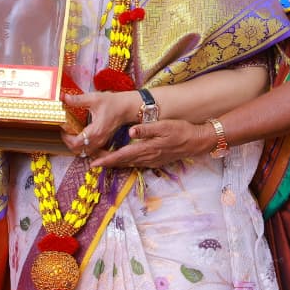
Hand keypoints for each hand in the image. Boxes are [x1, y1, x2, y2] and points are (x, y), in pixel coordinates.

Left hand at [60, 91, 138, 154]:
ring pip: (84, 152)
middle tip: (65, 131)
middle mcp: (98, 140)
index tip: (63, 129)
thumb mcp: (94, 98)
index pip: (76, 143)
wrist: (127, 108)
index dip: (66, 138)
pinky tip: (79, 136)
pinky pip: (90, 150)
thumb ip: (77, 99)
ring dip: (75, 145)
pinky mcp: (103, 141)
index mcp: (96, 131)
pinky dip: (82, 146)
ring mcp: (101, 142)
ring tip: (71, 134)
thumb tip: (63, 97)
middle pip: (78, 150)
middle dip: (68, 142)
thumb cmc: (113, 103)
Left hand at [87, 119, 214, 169]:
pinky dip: (127, 163)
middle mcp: (147, 158)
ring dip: (116, 163)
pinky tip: (123, 160)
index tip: (94, 163)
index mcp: (147, 148)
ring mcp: (152, 161)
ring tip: (103, 161)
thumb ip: (146, 129)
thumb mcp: (164, 126)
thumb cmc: (181, 130)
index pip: (122, 156)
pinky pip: (137, 164)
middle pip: (123, 162)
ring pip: (129, 164)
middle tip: (92, 161)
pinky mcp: (156, 161)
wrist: (197, 141)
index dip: (107, 160)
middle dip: (107, 162)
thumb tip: (130, 131)